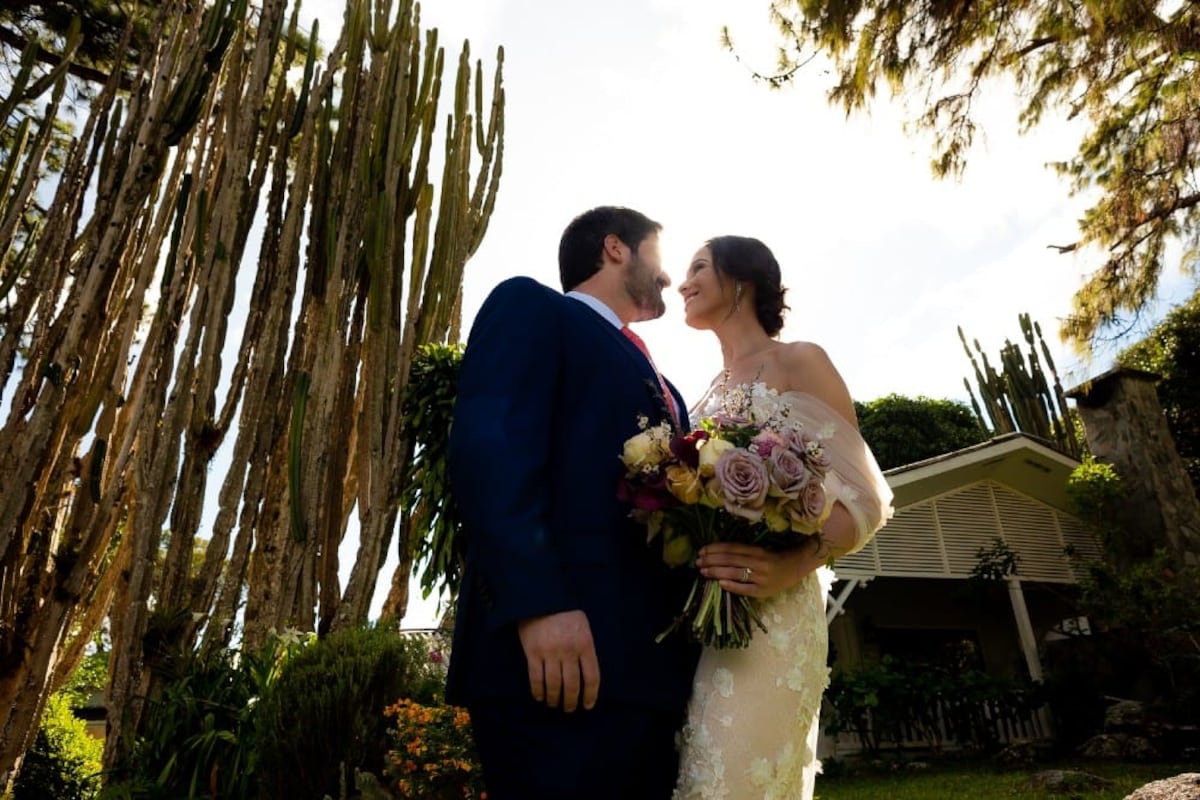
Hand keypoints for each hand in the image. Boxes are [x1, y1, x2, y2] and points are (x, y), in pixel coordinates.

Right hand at [516, 610, 599, 712]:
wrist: (540, 596)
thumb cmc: (564, 611)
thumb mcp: (583, 626)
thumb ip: (585, 648)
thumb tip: (585, 674)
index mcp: (585, 644)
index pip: (592, 677)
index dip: (590, 695)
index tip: (587, 706)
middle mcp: (569, 651)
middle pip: (572, 685)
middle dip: (571, 701)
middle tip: (569, 709)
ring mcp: (550, 652)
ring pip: (554, 685)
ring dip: (555, 699)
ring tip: (554, 704)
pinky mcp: (533, 653)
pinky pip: (536, 678)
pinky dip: (538, 691)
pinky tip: (540, 697)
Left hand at [696, 542, 813, 597]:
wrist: (797, 567)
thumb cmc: (775, 557)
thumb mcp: (759, 550)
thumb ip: (742, 552)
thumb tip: (717, 554)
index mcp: (756, 550)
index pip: (731, 548)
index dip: (715, 549)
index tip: (701, 551)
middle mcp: (758, 562)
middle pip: (730, 560)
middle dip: (711, 560)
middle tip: (697, 562)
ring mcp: (761, 577)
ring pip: (734, 573)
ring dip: (716, 572)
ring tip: (703, 571)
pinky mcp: (763, 590)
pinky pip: (745, 589)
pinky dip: (732, 586)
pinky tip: (720, 584)